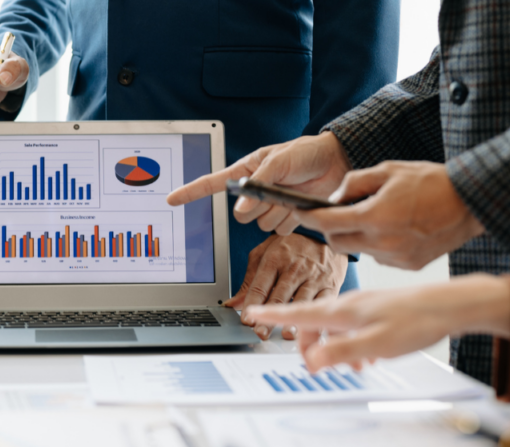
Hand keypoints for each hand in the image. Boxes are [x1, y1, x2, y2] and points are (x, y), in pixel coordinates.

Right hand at [167, 132, 350, 234]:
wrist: (338, 162)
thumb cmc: (308, 153)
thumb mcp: (280, 161)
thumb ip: (258, 185)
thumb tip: (240, 211)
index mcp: (247, 172)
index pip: (212, 184)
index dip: (191, 192)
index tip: (171, 199)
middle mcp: (255, 191)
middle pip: (242, 215)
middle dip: (259, 207)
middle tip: (278, 190)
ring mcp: (270, 205)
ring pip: (261, 225)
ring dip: (278, 213)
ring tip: (293, 195)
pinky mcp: (286, 217)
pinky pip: (279, 230)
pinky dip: (291, 220)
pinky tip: (300, 204)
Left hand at [226, 234, 346, 340]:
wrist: (324, 236)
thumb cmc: (290, 247)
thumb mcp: (264, 254)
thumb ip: (249, 280)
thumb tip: (232, 303)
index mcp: (275, 259)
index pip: (260, 286)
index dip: (252, 304)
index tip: (246, 320)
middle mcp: (294, 269)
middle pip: (279, 297)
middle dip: (270, 317)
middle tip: (260, 332)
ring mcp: (314, 278)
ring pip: (302, 301)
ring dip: (294, 319)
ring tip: (285, 334)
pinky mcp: (330, 285)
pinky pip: (324, 303)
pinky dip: (317, 316)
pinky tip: (311, 328)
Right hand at [244, 274, 509, 371]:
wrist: (449, 306)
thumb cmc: (417, 321)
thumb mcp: (377, 344)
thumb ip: (341, 352)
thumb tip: (312, 360)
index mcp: (341, 312)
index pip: (298, 314)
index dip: (272, 315)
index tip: (251, 313)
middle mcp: (348, 305)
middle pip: (312, 325)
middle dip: (309, 346)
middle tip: (315, 369)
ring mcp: (362, 306)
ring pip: (334, 328)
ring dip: (335, 349)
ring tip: (354, 368)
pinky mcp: (376, 309)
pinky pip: (351, 327)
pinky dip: (352, 344)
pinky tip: (369, 357)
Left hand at [294, 161, 484, 269]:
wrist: (471, 203)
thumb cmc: (431, 181)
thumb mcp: (388, 171)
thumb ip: (354, 183)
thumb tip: (333, 199)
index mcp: (375, 216)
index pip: (327, 222)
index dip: (308, 217)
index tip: (298, 212)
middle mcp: (382, 242)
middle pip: (337, 242)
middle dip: (332, 229)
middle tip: (337, 214)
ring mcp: (395, 257)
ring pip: (359, 250)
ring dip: (357, 236)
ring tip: (374, 217)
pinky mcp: (407, 265)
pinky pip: (380, 257)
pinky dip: (378, 245)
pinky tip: (393, 230)